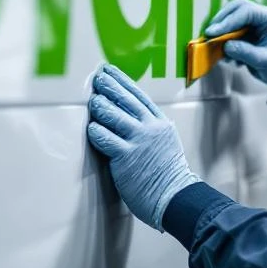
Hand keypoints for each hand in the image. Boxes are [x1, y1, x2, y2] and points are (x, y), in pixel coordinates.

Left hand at [86, 64, 199, 229]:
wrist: (174, 196)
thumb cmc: (168, 175)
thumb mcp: (166, 142)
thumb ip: (151, 128)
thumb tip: (129, 115)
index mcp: (160, 123)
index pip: (139, 95)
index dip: (123, 81)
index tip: (111, 70)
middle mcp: (150, 128)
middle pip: (126, 100)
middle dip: (110, 86)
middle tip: (97, 77)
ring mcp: (139, 141)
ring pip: (114, 115)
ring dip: (100, 106)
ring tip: (92, 100)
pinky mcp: (126, 156)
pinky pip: (105, 138)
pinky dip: (96, 131)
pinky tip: (91, 128)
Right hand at [205, 0, 266, 91]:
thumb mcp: (266, 62)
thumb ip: (247, 53)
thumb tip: (226, 46)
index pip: (247, 12)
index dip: (228, 21)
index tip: (213, 33)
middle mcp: (261, 15)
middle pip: (236, 8)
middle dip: (221, 20)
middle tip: (208, 34)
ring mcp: (252, 22)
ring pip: (230, 17)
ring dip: (220, 31)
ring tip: (215, 47)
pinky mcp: (244, 31)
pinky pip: (228, 29)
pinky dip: (222, 41)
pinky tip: (226, 57)